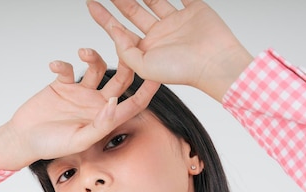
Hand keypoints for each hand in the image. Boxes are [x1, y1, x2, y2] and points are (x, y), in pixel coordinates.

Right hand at [0, 49, 158, 169]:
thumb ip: (100, 125)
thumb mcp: (78, 140)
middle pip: (121, 79)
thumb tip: (115, 105)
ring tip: (84, 52)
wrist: (22, 139)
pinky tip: (55, 65)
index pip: (133, 103)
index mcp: (105, 119)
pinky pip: (69, 68)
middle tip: (127, 45)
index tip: (157, 75)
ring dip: (93, 56)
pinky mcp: (63, 83)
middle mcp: (97, 103)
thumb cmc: (51, 146)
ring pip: (97, 66)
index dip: (147, 90)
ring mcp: (81, 92)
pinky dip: (63, 63)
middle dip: (127, 63)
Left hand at [87, 0, 252, 100]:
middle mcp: (160, 35)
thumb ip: (125, 50)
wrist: (215, 63)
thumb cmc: (183, 71)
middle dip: (118, 0)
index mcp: (147, 50)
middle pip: (133, 12)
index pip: (120, 30)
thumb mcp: (144, 67)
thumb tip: (114, 31)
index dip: (104, 18)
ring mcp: (176, 21)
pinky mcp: (194, 9)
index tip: (90, 4)